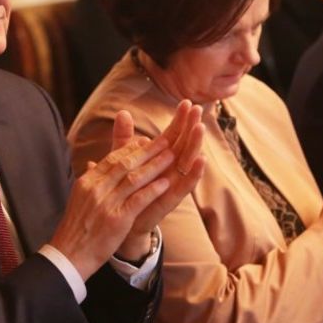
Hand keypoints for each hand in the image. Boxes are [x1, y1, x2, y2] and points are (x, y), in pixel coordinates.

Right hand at [51, 102, 203, 279]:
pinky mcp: (117, 220)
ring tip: (171, 156)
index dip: (131, 148)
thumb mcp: (79, 199)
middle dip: (147, 151)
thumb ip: (91, 181)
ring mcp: (106, 203)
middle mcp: (96, 188)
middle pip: (125, 164)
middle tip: (165, 141)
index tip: (146, 140)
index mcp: (87, 181)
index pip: (112, 158)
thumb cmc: (76, 229)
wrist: (69, 255)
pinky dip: (152, 190)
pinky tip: (165, 183)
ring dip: (154, 165)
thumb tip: (93, 164)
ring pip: (134, 178)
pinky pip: (138, 200)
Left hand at [112, 100, 204, 260]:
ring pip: (188, 161)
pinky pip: (186, 185)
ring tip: (201, 128)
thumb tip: (122, 112)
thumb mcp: (121, 159)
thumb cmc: (124, 188)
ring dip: (195, 144)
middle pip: (184, 143)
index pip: (173, 134)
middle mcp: (170, 168)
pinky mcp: (171, 198)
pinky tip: (201, 160)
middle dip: (191, 126)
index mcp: (159, 158)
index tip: (187, 101)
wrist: (121, 220)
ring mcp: (172, 183)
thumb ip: (123, 137)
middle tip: (198, 109)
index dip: (180, 119)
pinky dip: (195, 173)